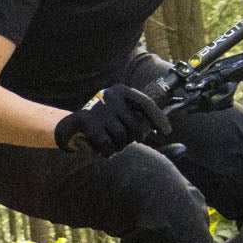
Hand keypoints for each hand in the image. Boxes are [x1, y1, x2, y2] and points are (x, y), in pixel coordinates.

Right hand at [50, 83, 169, 158]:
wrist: (71, 126)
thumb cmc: (104, 123)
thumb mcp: (120, 115)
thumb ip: (140, 122)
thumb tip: (170, 139)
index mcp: (122, 91)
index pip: (146, 104)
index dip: (158, 119)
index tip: (167, 132)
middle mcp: (111, 95)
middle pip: (135, 125)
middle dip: (133, 139)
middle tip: (125, 142)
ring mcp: (99, 108)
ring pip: (122, 136)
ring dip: (119, 146)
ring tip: (112, 146)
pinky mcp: (88, 121)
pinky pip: (108, 143)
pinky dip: (108, 151)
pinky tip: (103, 150)